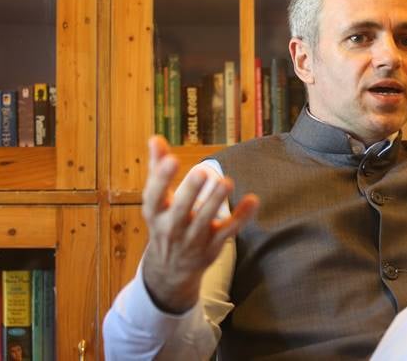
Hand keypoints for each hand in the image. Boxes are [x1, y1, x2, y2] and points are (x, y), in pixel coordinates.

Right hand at [140, 136, 258, 313]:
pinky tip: (253, 200)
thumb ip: (157, 169)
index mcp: (155, 213)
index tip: (171, 159)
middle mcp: (171, 228)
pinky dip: (241, 217)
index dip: (161, 179)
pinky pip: (228, 231)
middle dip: (191, 192)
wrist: (170, 269)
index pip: (153, 196)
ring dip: (215, 202)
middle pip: (180, 211)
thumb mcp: (157, 200)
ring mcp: (192, 239)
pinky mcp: (212, 246)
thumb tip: (155, 138)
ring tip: (226, 181)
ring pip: (204, 221)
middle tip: (202, 171)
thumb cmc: (165, 222)